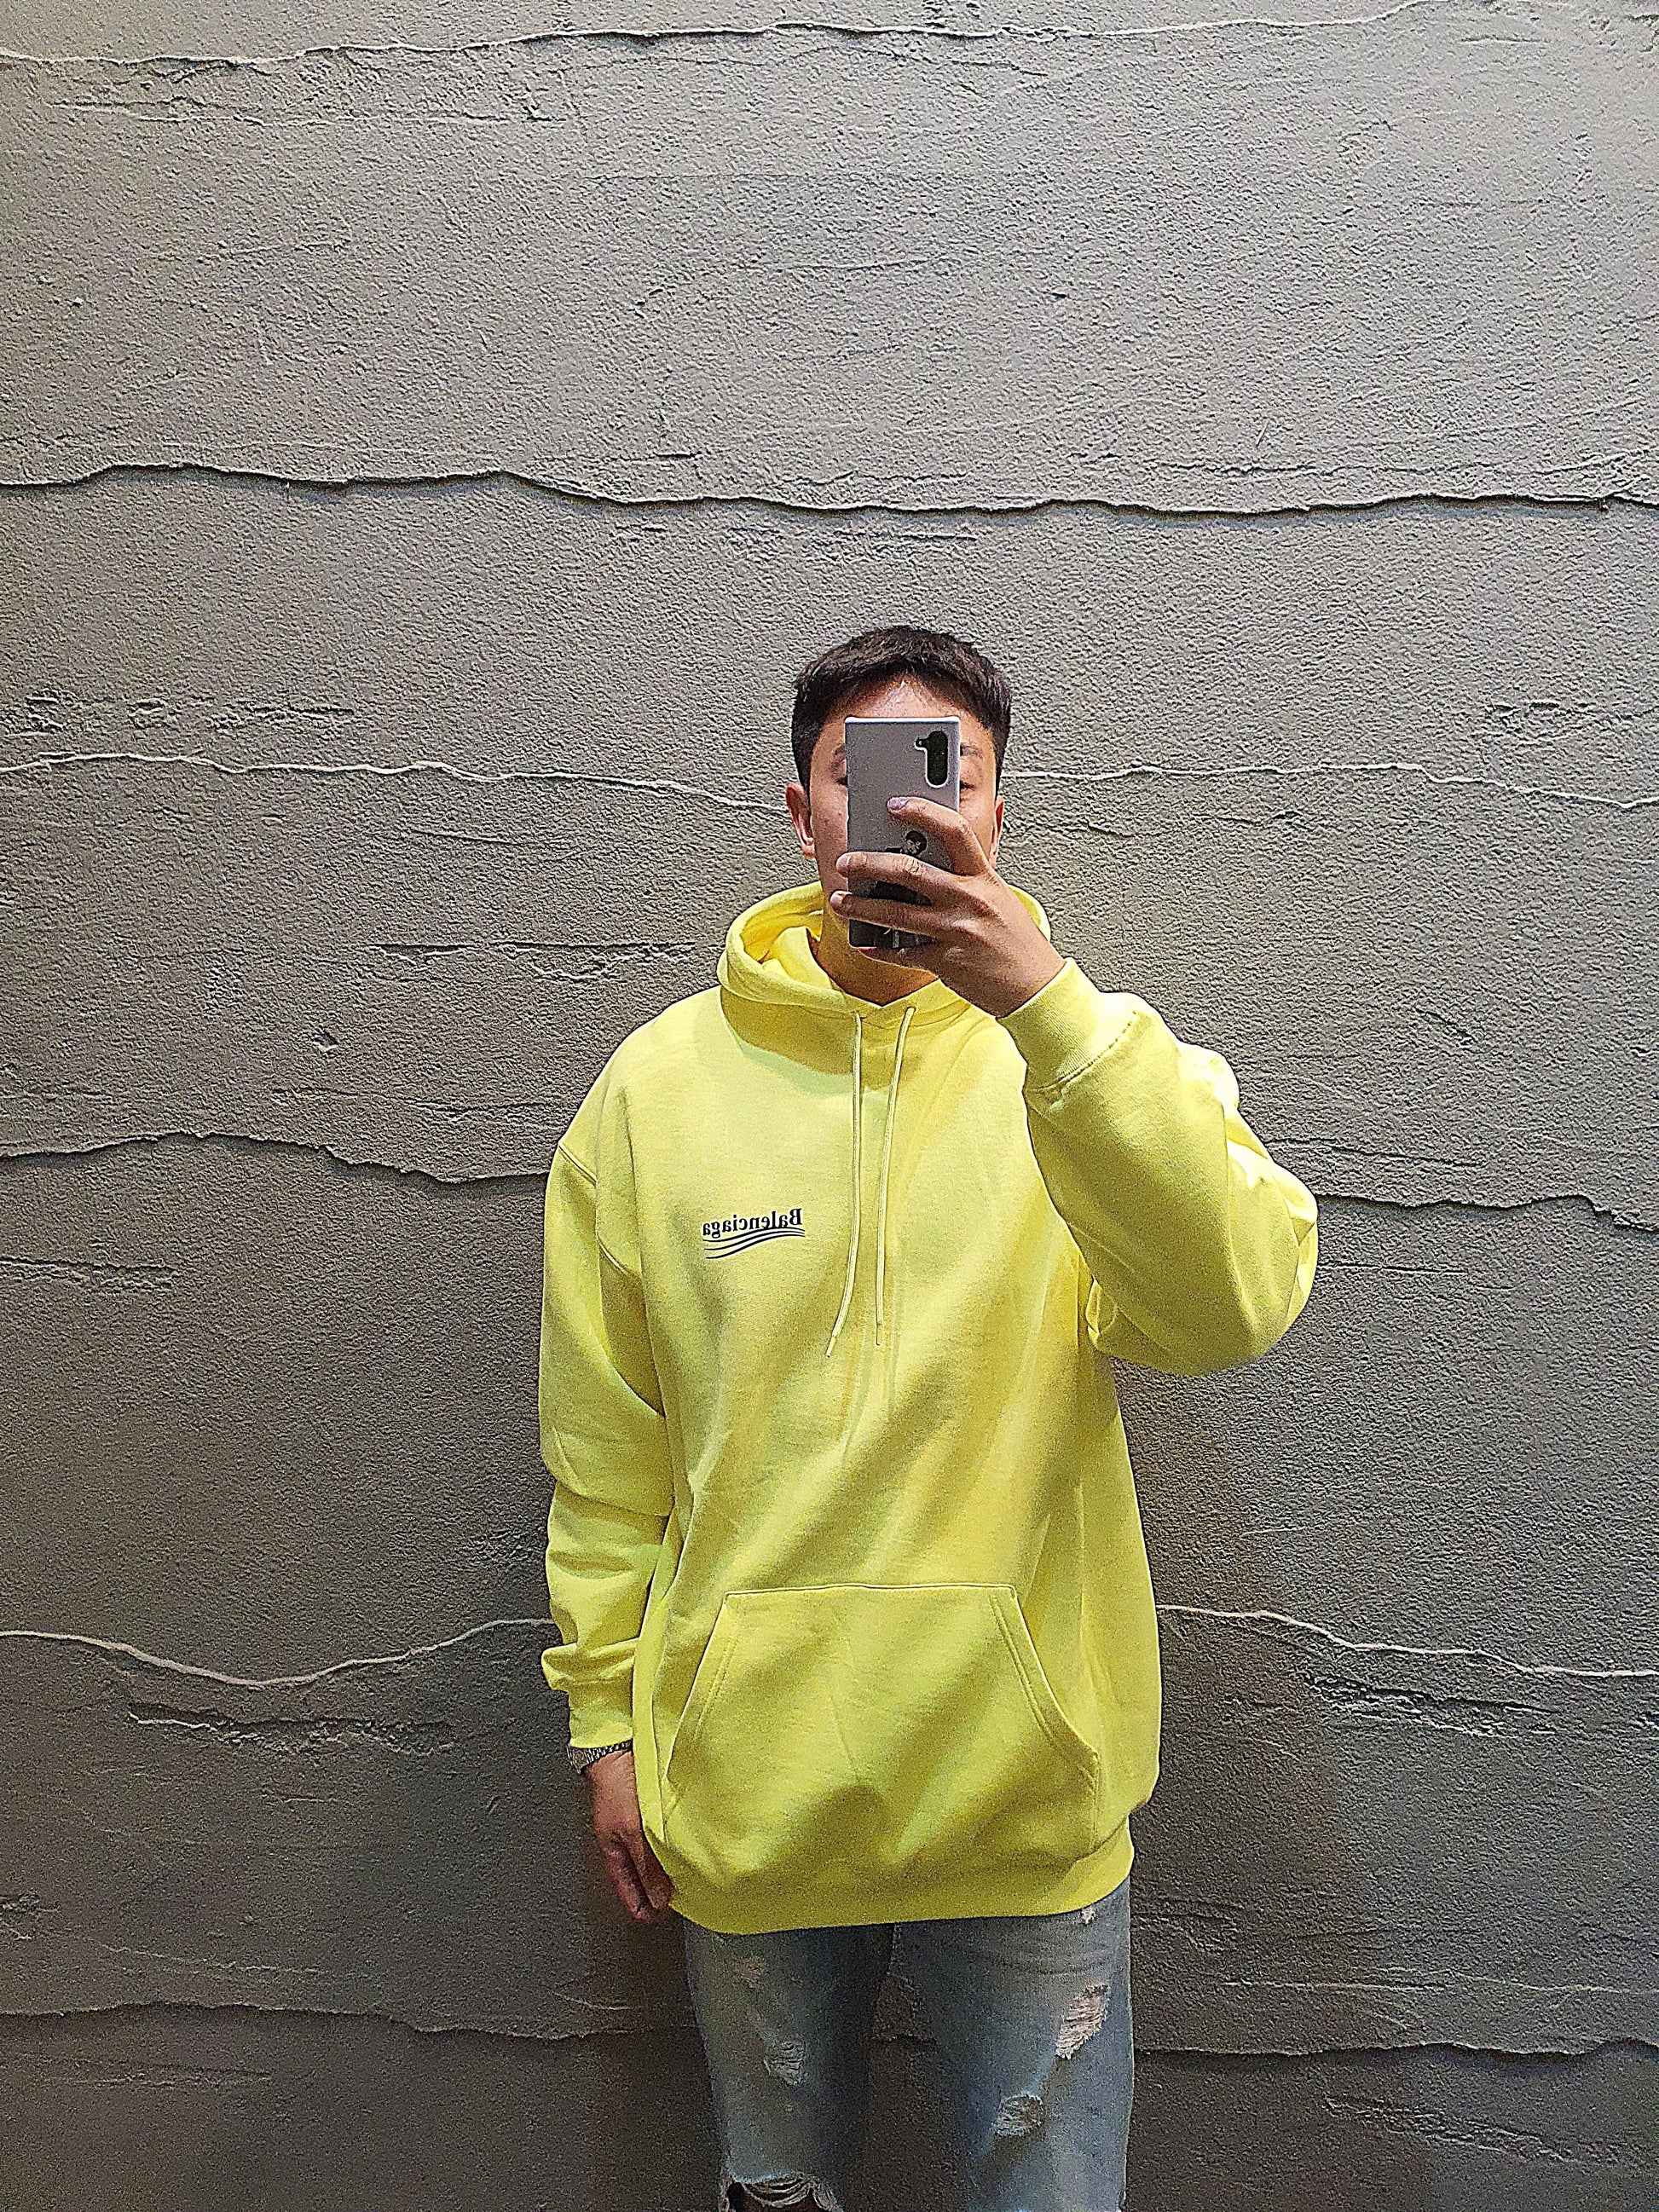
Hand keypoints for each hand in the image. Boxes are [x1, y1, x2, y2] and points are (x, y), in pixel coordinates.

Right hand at [585, 1750, 674, 1922]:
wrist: (617, 1750)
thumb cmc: (616, 1786)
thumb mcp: (632, 1830)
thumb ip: (646, 1865)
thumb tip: (658, 1898)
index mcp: (613, 1855)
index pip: (628, 1895)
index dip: (644, 1909)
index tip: (662, 1916)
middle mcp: (624, 1845)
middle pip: (641, 1881)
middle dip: (658, 1892)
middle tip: (679, 1899)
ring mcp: (635, 1830)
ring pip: (651, 1862)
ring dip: (666, 1871)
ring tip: (684, 1877)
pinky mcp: (647, 1815)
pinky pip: (658, 1842)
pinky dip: (669, 1850)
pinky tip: (682, 1848)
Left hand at [830, 798, 1066, 1018]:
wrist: (1034, 986)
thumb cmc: (1016, 942)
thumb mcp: (998, 897)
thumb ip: (968, 877)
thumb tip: (928, 857)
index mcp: (984, 877)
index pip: (953, 831)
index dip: (922, 812)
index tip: (895, 804)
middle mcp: (969, 900)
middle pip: (909, 871)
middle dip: (869, 864)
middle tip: (847, 862)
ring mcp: (956, 931)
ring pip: (896, 912)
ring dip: (861, 906)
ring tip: (842, 901)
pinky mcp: (946, 961)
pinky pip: (901, 952)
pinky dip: (878, 948)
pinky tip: (865, 942)